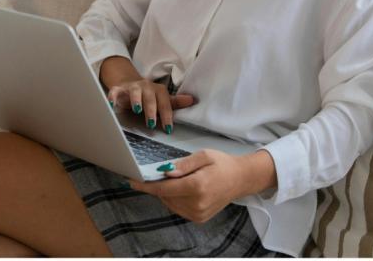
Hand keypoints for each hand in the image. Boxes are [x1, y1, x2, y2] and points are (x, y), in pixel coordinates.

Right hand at [108, 78, 195, 131]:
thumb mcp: (162, 98)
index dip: (167, 115)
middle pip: (150, 97)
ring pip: (135, 92)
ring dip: (136, 100)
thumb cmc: (148, 95)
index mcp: (158, 90)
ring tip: (137, 110)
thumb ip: (175, 102)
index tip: (168, 128)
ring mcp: (132, 87)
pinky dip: (113, 97)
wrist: (129, 83)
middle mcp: (146, 87)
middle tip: (151, 123)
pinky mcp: (119, 89)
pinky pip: (115, 92)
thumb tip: (192, 100)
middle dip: (151, 110)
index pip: (165, 102)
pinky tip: (112, 105)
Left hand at [128, 149, 269, 222]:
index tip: (132, 182)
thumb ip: (183, 164)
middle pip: (165, 197)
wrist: (240, 179)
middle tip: (159, 174)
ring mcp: (198, 213)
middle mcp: (197, 203)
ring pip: (170, 204)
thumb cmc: (222, 164)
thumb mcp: (203, 156)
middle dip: (158, 186)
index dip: (147, 186)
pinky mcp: (199, 218)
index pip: (164, 189)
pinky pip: (178, 209)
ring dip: (167, 193)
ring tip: (177, 180)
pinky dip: (174, 199)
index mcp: (197, 186)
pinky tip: (182, 189)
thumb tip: (165, 171)